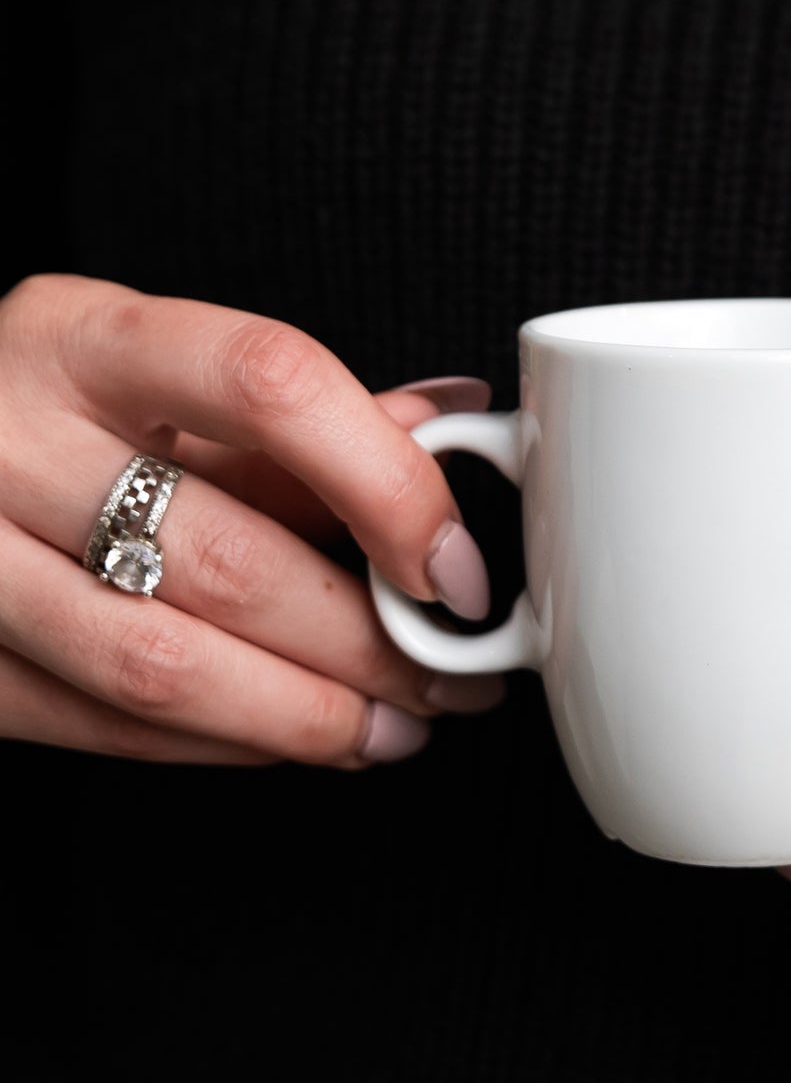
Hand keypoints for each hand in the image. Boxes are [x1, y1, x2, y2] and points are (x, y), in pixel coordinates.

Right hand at [0, 274, 501, 765]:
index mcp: (88, 338)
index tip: (454, 567)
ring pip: (159, 665)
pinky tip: (284, 737)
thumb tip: (450, 425)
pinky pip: (98, 723)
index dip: (387, 485)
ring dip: (302, 717)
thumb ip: (296, 410)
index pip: (270, 386)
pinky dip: (215, 745)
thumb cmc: (48, 404)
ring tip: (388, 729)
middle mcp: (5, 433)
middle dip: (365, 644)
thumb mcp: (156, 368)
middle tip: (447, 676)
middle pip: (224, 558)